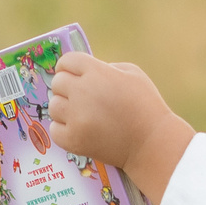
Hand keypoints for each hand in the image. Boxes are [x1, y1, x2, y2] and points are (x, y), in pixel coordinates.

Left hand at [44, 53, 195, 204]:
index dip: (70, 68)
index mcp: (97, 72)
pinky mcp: (73, 140)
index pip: (67, 61)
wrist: (152, 143)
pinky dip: (64, 130)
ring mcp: (76, 117)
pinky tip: (80, 130)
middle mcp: (83, 92)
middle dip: (68, 88)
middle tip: (83, 98)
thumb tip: (83, 72)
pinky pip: (54, 129)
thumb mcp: (132, 74)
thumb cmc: (146, 105)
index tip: (75, 76)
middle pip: (58, 82)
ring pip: (54, 106)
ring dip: (65, 109)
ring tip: (83, 115)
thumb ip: (105, 68)